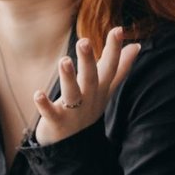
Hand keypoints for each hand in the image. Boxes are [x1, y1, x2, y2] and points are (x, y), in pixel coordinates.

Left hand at [32, 26, 140, 145]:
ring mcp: (74, 112)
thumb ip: (119, 68)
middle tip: (84, 41)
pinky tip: (38, 94)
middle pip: (91, 78)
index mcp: (100, 88)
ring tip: (64, 61)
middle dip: (89, 60)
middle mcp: (90, 98)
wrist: (74, 146)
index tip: (118, 29)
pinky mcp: (58, 122)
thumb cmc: (87, 109)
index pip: (111, 67)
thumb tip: (136, 46)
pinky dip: (45, 105)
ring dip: (68, 78)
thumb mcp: (105, 89)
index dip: (115, 49)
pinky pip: (51, 113)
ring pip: (73, 94)